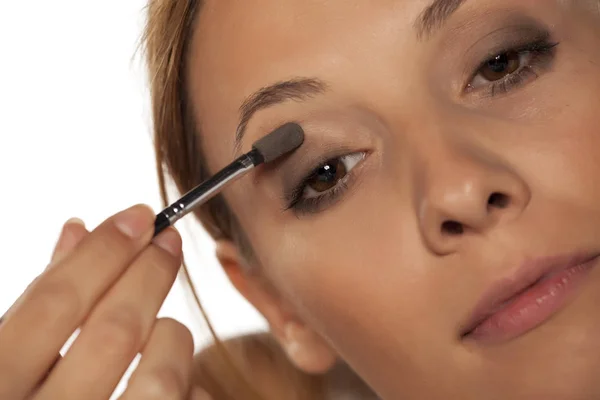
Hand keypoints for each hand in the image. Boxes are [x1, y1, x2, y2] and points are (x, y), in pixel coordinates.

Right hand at [0, 205, 208, 398]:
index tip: (140, 216)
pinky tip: (175, 379)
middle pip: (115, 330)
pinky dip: (186, 387)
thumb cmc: (19, 396)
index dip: (104, 250)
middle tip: (168, 242)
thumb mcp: (7, 357)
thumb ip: (38, 300)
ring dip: (173, 336)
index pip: (55, 301)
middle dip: (150, 274)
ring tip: (168, 325)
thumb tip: (77, 227)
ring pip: (162, 378)